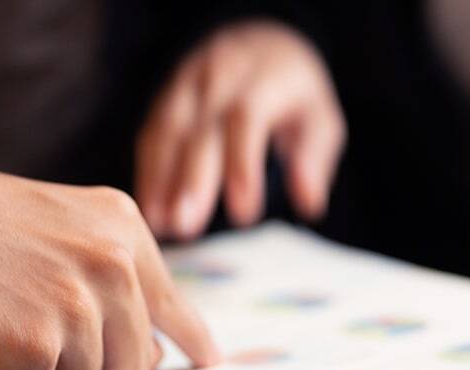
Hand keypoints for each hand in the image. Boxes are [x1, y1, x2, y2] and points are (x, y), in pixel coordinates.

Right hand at [136, 20, 344, 239]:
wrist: (258, 44)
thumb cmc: (293, 96)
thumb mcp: (320, 120)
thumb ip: (313, 159)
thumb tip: (310, 204)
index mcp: (263, 77)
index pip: (247, 117)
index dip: (243, 164)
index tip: (244, 213)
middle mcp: (219, 75)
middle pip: (200, 127)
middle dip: (191, 179)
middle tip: (186, 225)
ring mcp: (185, 84)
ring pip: (167, 131)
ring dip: (161, 180)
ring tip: (162, 224)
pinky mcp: (164, 99)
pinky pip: (151, 135)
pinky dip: (149, 173)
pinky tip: (151, 211)